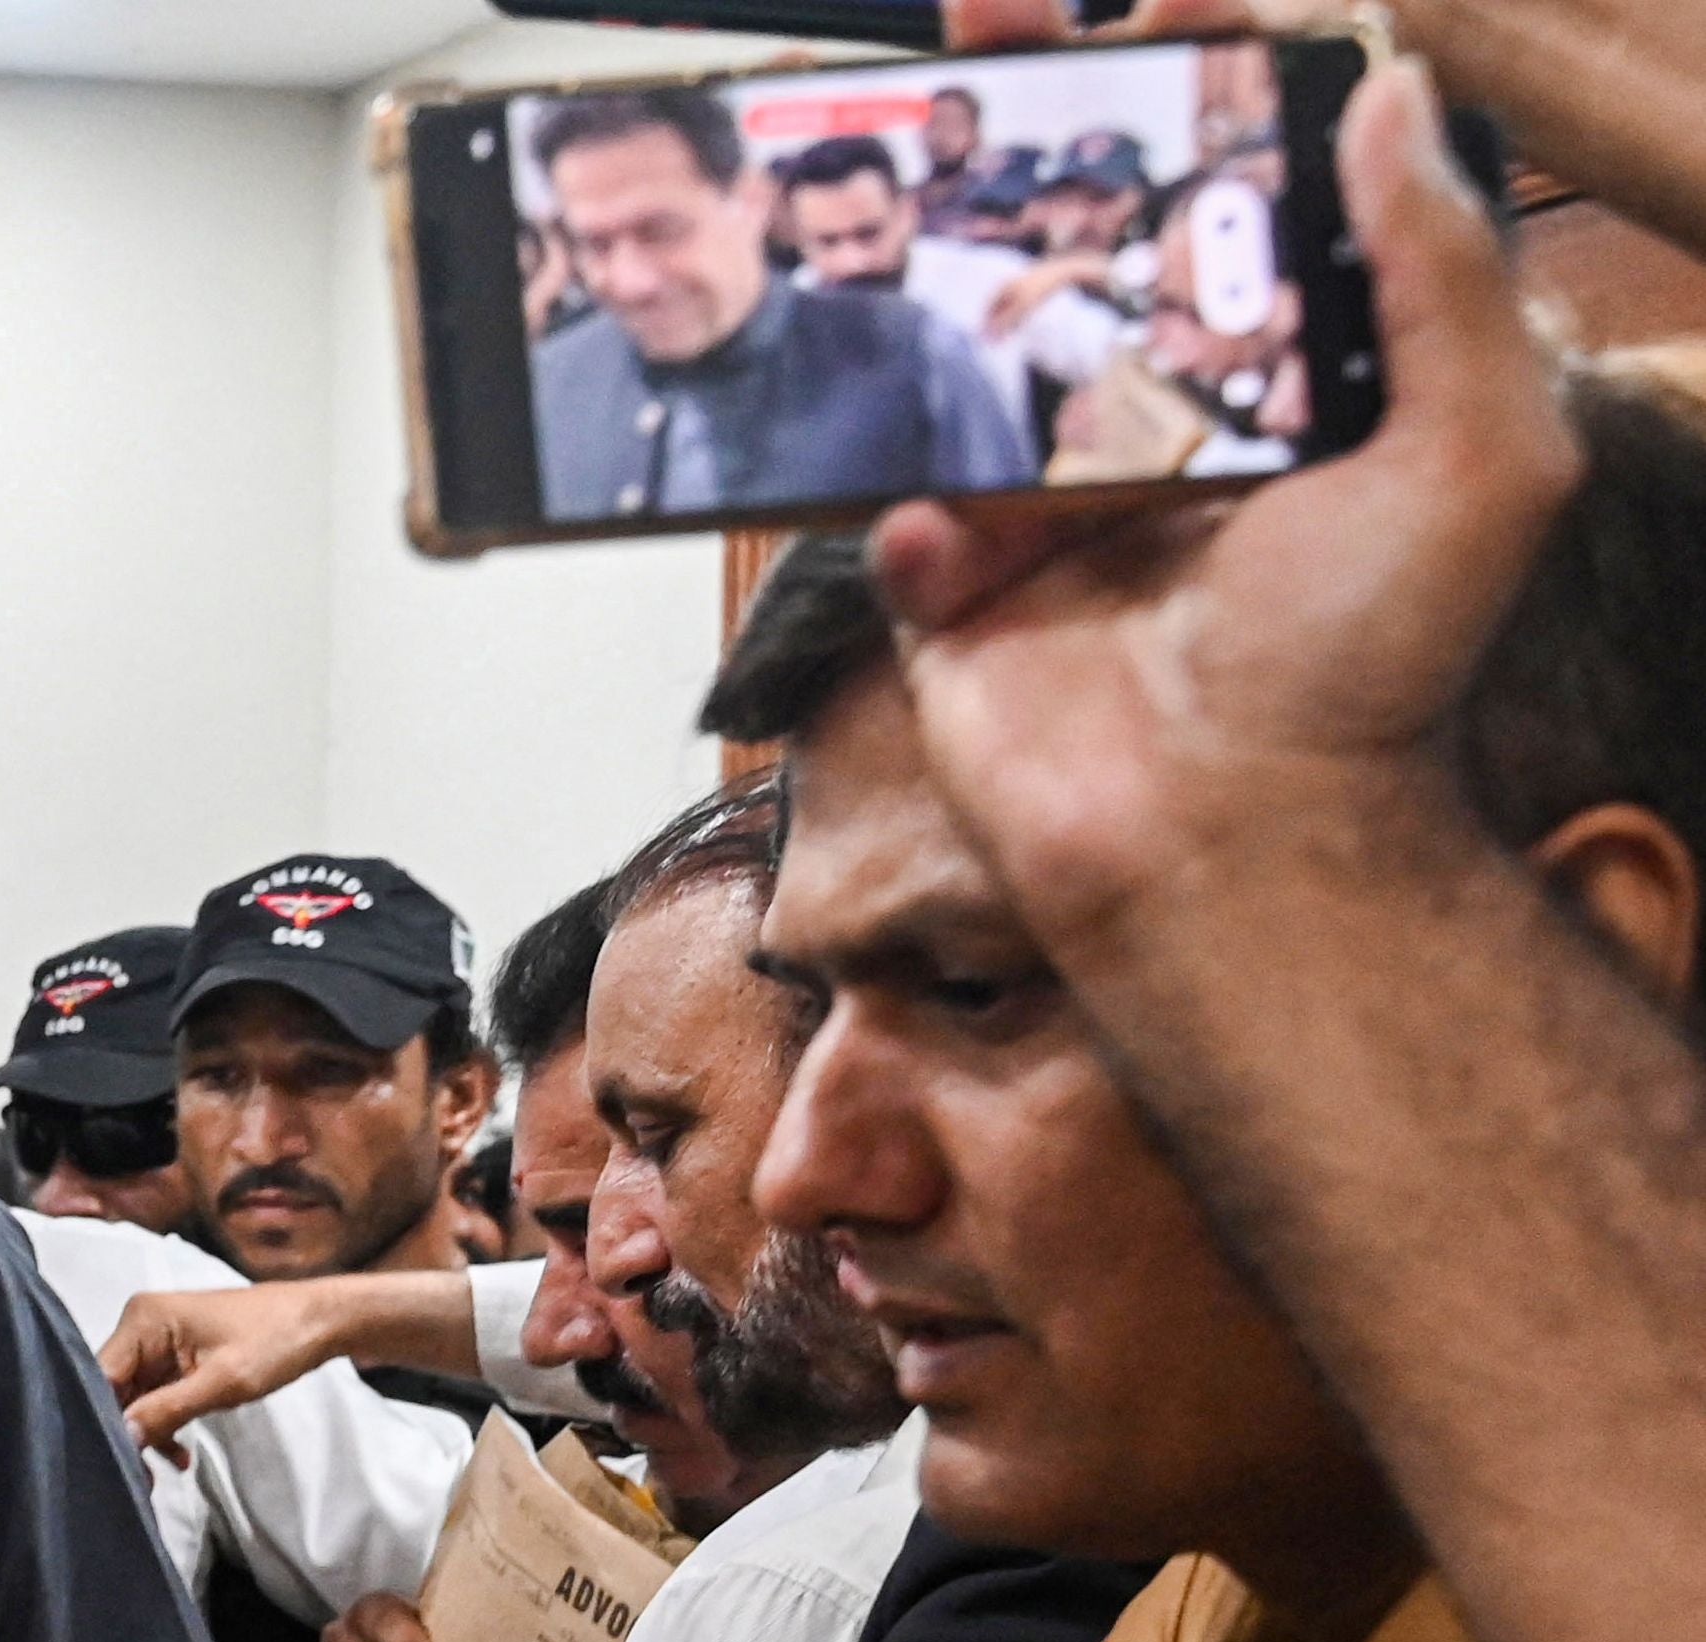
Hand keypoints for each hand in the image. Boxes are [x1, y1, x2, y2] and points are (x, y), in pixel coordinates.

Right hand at [97, 1285, 344, 1454]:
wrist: (319, 1322)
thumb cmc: (275, 1342)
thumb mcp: (221, 1383)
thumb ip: (167, 1411)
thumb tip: (122, 1438)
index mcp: (144, 1319)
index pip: (102, 1376)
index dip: (105, 1420)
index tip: (115, 1462)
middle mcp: (142, 1324)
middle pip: (113, 1389)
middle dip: (126, 1433)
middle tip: (141, 1480)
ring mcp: (158, 1340)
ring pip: (133, 1398)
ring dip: (148, 1433)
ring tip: (165, 1472)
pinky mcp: (175, 1356)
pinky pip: (154, 1395)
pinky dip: (164, 1424)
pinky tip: (179, 1454)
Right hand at [871, 57, 1577, 963]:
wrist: (1225, 837)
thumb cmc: (1371, 664)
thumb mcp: (1483, 450)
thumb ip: (1441, 273)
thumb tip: (1387, 94)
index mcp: (1287, 373)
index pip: (1240, 190)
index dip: (1206, 78)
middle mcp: (1165, 419)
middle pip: (1085, 229)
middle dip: (1034, 117)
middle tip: (988, 17)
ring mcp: (1046, 499)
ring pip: (966, 348)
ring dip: (922, 260)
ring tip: (880, 173)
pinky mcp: (949, 587)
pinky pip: (891, 510)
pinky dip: (904, 511)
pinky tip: (943, 531)